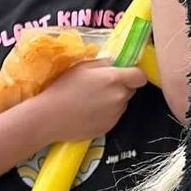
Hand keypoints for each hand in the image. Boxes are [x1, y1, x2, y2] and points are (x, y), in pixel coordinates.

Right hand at [30, 57, 147, 146]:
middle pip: (131, 90)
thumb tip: (115, 64)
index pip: (140, 77)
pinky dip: (106, 113)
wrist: (50, 117)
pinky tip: (89, 112)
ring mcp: (115, 115)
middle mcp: (119, 97)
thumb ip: (104, 63)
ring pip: (122, 104)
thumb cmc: (64, 87)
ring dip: (114, 100)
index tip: (125, 74)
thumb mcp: (82, 67)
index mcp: (114, 79)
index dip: (134, 74)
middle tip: (101, 86)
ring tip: (91, 100)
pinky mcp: (109, 128)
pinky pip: (113, 116)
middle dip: (121, 87)